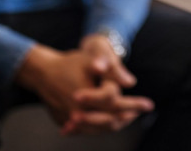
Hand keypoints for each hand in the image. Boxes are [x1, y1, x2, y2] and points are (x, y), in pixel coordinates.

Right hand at [15, 43, 152, 134]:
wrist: (41, 72)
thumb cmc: (68, 64)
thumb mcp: (90, 61)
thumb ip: (111, 70)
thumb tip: (131, 82)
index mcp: (89, 98)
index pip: (118, 104)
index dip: (135, 104)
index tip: (149, 105)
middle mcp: (79, 114)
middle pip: (110, 120)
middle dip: (127, 117)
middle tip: (138, 112)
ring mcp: (70, 121)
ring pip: (98, 128)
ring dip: (114, 124)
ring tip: (126, 117)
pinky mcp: (64, 123)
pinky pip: (85, 130)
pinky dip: (98, 126)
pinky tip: (106, 122)